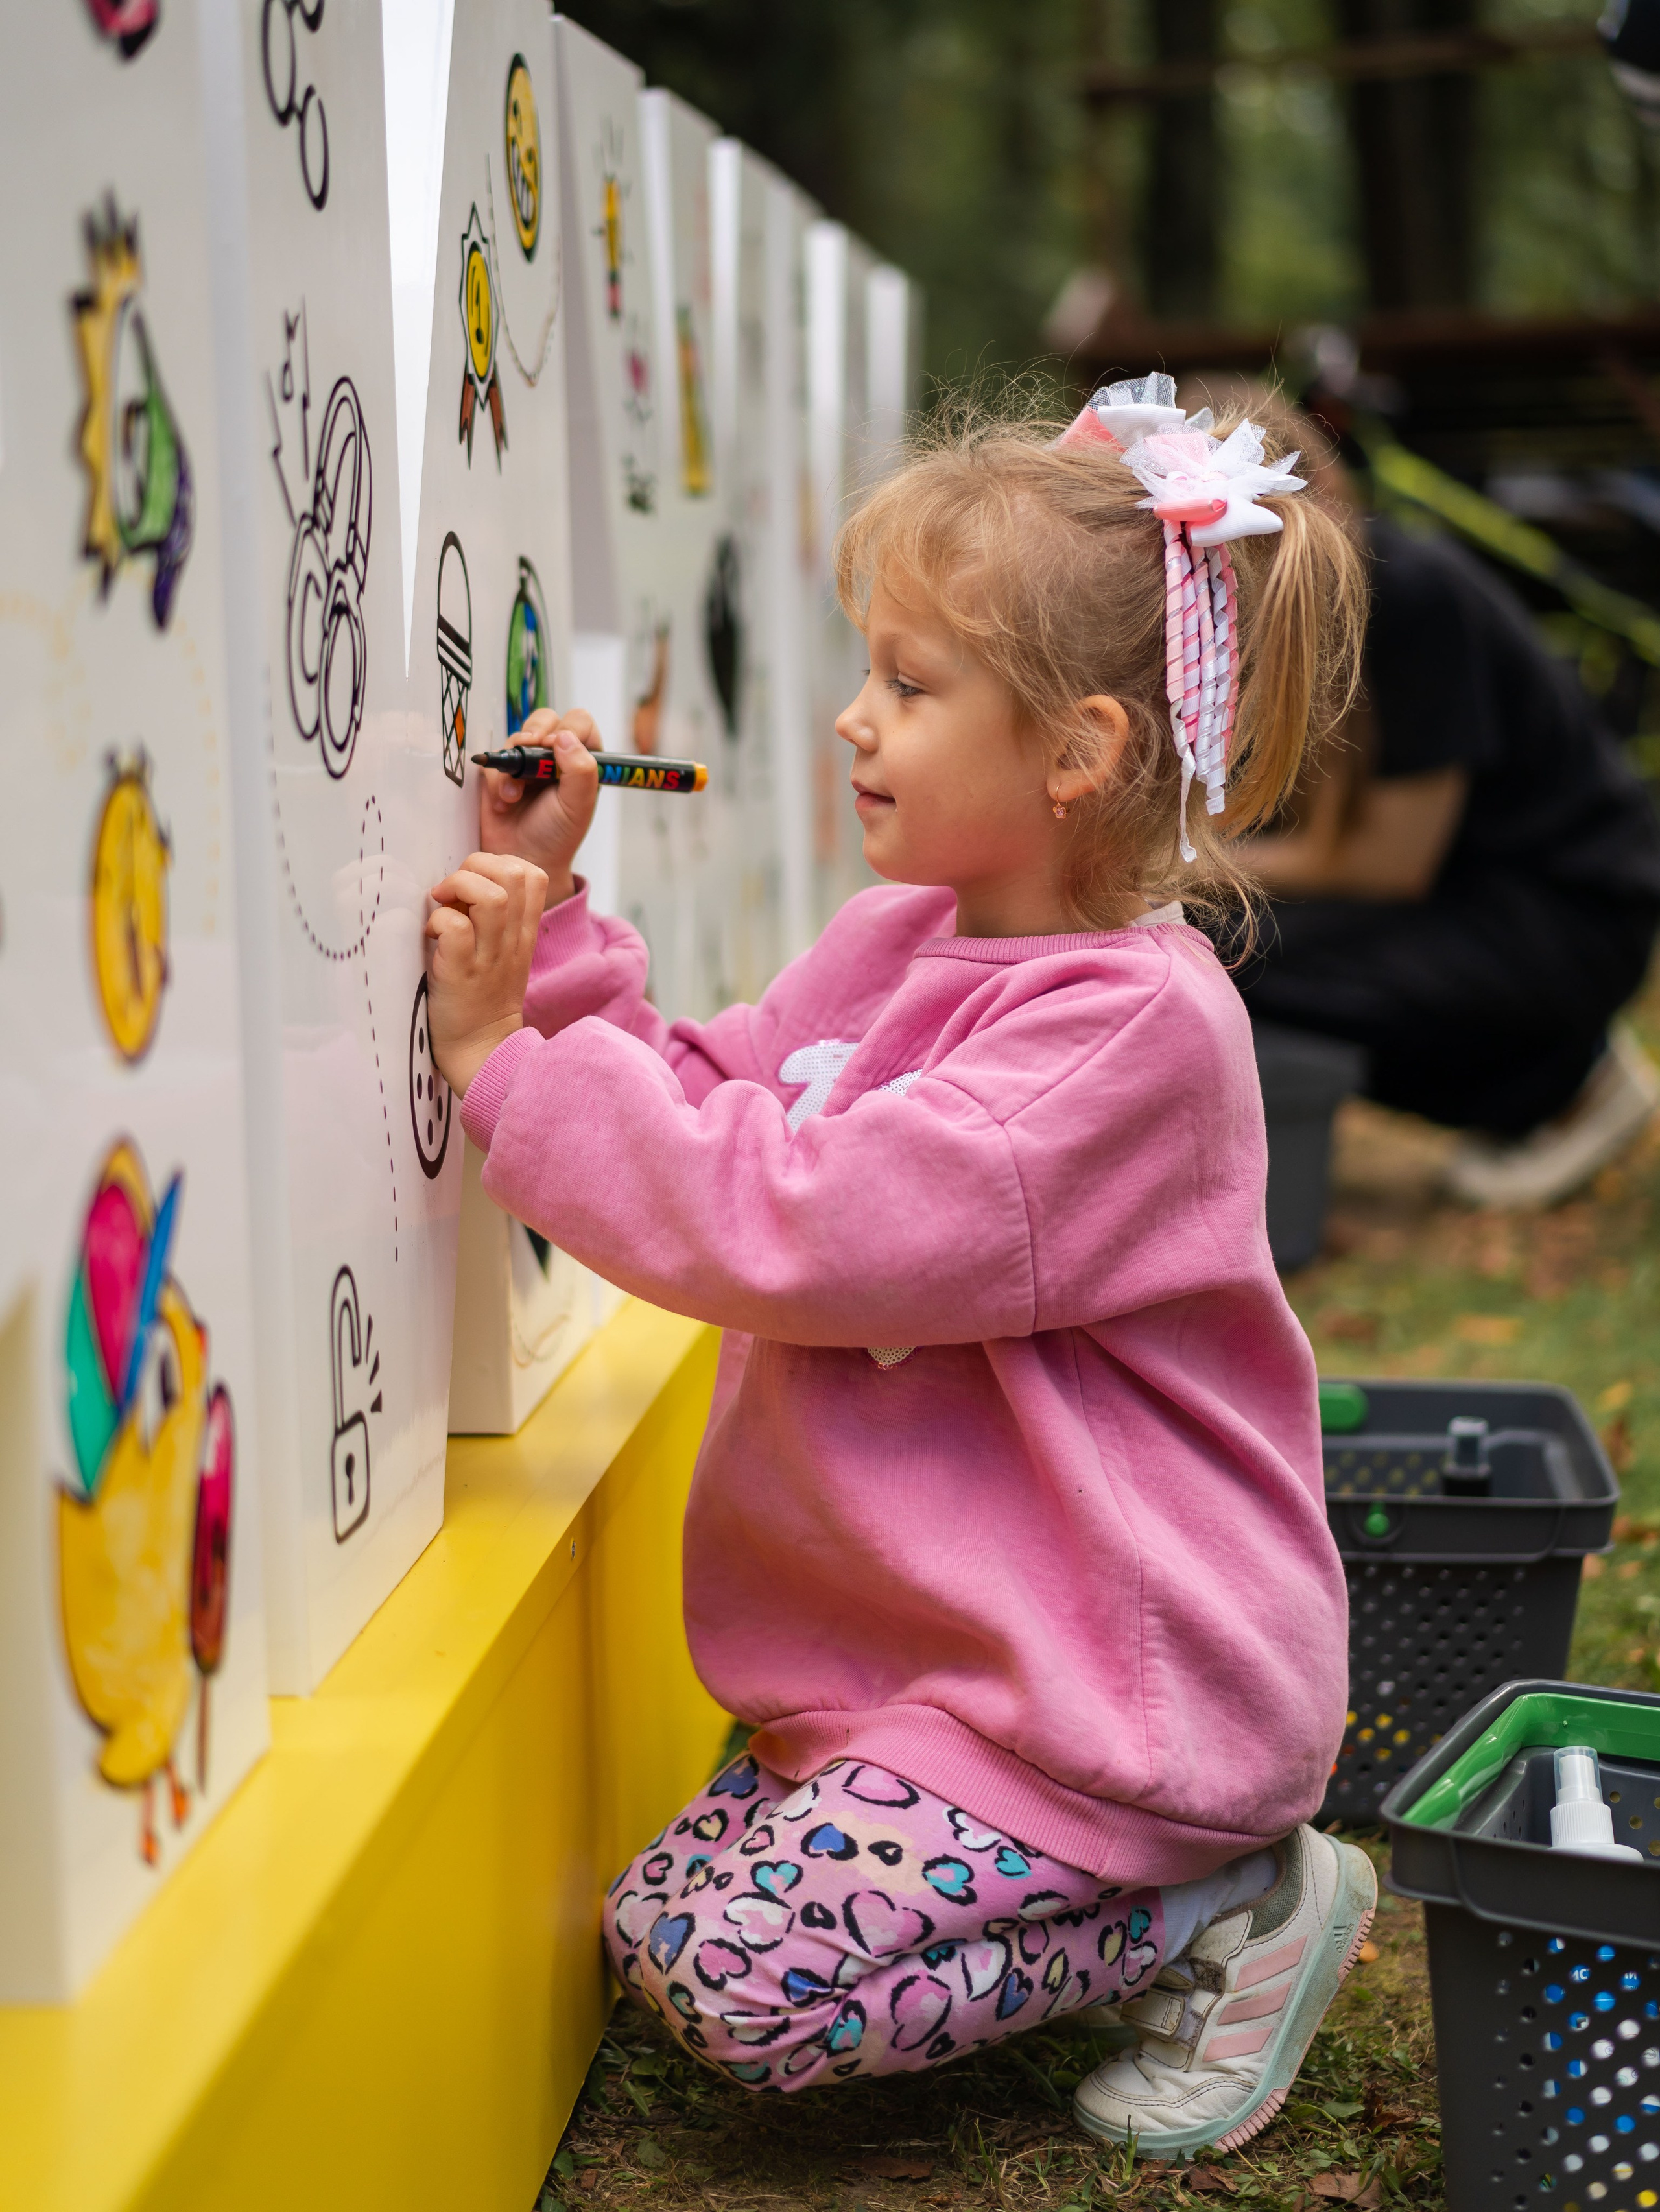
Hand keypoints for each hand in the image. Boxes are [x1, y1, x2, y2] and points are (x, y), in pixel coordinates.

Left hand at [425, 851, 547, 1094]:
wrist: (481, 1050)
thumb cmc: (482, 999)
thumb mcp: (505, 955)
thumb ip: (497, 920)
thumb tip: (464, 884)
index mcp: (524, 933)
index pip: (533, 874)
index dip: (500, 863)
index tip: (476, 883)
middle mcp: (511, 940)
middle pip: (513, 874)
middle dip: (475, 867)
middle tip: (453, 891)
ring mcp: (489, 956)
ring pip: (490, 896)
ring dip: (458, 888)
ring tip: (442, 905)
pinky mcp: (461, 972)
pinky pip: (455, 928)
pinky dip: (438, 922)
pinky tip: (431, 936)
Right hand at [479, 707, 601, 906]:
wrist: (523, 860)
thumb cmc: (557, 835)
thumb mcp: (578, 806)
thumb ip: (580, 770)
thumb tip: (565, 737)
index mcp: (582, 759)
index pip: (579, 722)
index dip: (568, 729)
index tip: (555, 750)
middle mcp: (555, 756)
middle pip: (546, 719)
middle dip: (535, 736)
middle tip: (531, 760)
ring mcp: (526, 762)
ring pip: (518, 737)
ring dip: (515, 765)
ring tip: (515, 795)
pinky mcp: (501, 771)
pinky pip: (495, 758)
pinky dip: (497, 780)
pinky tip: (504, 803)